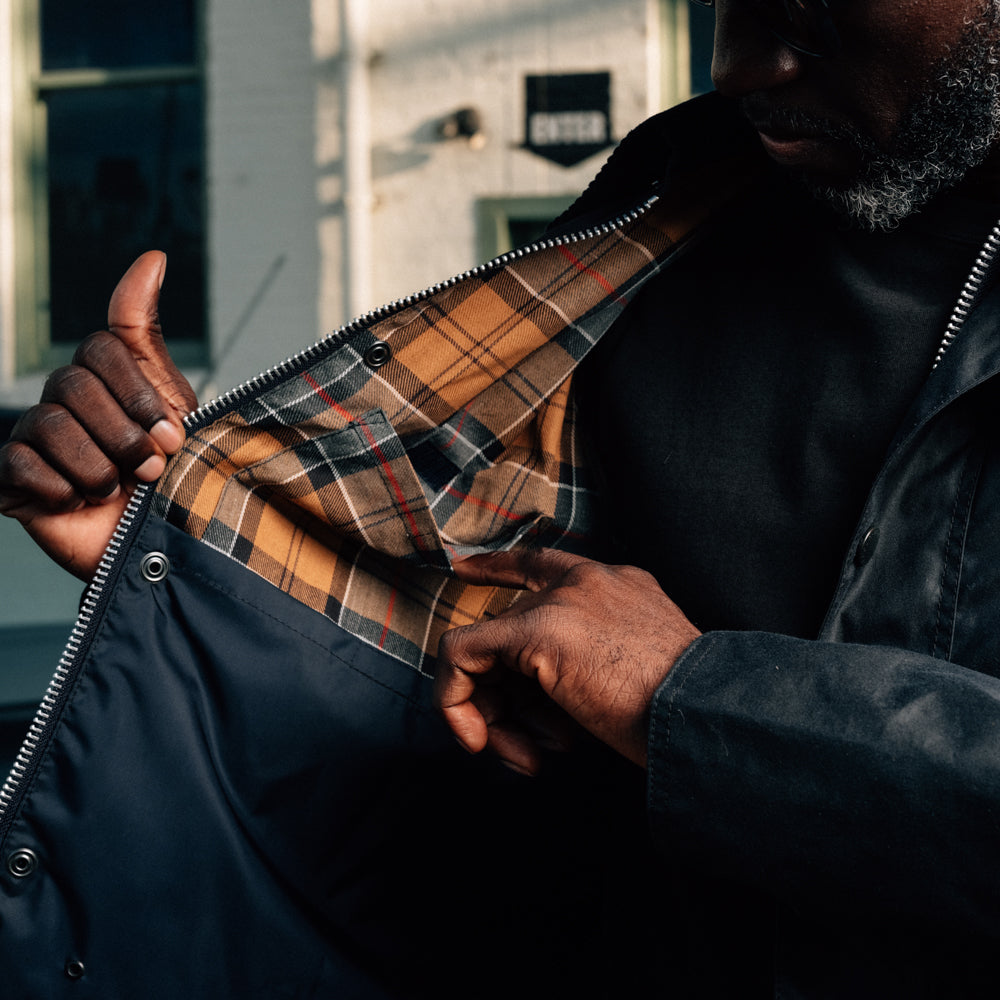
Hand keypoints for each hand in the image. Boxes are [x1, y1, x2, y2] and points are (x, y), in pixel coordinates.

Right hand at [0, 252, 196, 579]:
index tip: (174, 434)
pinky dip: (62, 490)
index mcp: (103, 377)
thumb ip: (146, 331)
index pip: (104, 349)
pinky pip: (22, 464)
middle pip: (73, 385)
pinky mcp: (14, 477)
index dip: (140, 395)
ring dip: (98, 469)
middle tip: (151, 471)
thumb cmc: (173, 476)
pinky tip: (79, 504)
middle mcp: (64, 399)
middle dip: (125, 437)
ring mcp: (34, 436)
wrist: (162, 548)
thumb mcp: (174, 401)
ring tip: (118, 491)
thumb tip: (152, 256)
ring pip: (50, 425)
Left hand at [435, 548, 700, 773]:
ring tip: (521, 755)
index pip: (544, 562)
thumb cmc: (686, 711)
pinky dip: (457, 700)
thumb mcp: (640, 666)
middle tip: (519, 747)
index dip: (498, 566)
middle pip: (509, 626)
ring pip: (486, 646)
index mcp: (619, 584)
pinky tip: (482, 740)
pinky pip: (463, 655)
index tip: (465, 568)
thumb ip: (593, 659)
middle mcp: (587, 580)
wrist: (708, 714)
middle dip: (503, 694)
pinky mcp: (539, 629)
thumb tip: (543, 696)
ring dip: (492, 712)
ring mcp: (562, 600)